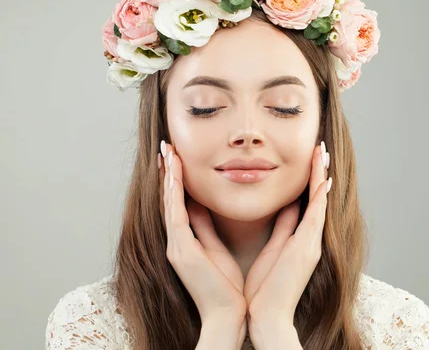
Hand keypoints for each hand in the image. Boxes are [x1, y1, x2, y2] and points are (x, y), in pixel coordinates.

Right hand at [159, 141, 246, 344]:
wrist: (227, 316)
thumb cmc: (227, 287)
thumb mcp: (217, 249)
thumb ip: (209, 228)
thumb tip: (204, 205)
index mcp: (185, 242)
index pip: (178, 204)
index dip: (175, 180)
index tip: (176, 158)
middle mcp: (176, 242)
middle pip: (168, 200)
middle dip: (167, 173)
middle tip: (166, 148)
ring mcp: (176, 247)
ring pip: (168, 204)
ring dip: (167, 177)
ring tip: (167, 152)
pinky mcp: (182, 252)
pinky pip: (175, 216)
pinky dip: (173, 194)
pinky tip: (173, 174)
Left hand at [244, 141, 330, 326]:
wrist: (269, 317)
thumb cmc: (266, 289)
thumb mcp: (274, 250)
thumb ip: (282, 227)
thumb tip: (286, 206)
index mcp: (302, 240)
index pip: (309, 203)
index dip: (312, 181)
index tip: (313, 160)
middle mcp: (310, 239)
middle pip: (319, 198)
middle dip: (320, 172)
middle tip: (321, 148)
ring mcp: (311, 244)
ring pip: (320, 202)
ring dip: (321, 176)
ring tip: (323, 153)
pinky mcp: (307, 249)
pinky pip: (316, 216)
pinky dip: (320, 197)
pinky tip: (323, 178)